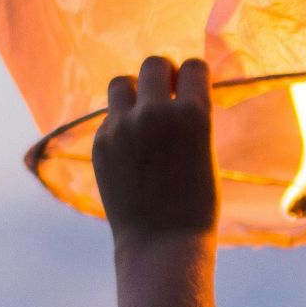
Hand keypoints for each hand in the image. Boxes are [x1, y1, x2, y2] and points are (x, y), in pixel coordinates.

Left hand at [93, 56, 219, 239]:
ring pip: (121, 82)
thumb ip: (189, 116)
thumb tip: (173, 88)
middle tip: (166, 96)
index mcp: (194, 114)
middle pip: (153, 64)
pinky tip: (131, 149)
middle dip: (162, 75)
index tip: (191, 89)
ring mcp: (123, 127)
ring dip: (134, 91)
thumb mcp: (204, 150)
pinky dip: (120, 124)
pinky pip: (110, 116)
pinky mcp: (100, 143)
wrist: (162, 242)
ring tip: (142, 114)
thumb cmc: (196, 201)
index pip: (193, 66)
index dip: (193, 76)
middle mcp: (156, 113)